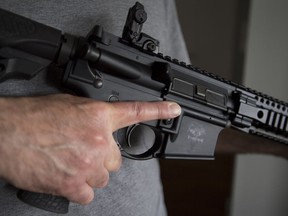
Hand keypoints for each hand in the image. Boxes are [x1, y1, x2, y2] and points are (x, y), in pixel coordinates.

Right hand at [0, 94, 180, 203]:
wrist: (8, 133)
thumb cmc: (34, 117)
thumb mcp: (70, 107)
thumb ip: (94, 118)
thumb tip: (103, 128)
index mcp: (99, 117)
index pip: (136, 112)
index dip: (159, 110)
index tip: (174, 110)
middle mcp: (98, 140)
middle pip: (116, 159)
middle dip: (103, 157)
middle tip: (83, 151)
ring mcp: (88, 165)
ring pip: (104, 177)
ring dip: (91, 172)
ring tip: (70, 162)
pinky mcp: (74, 185)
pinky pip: (89, 193)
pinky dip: (80, 188)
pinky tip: (67, 176)